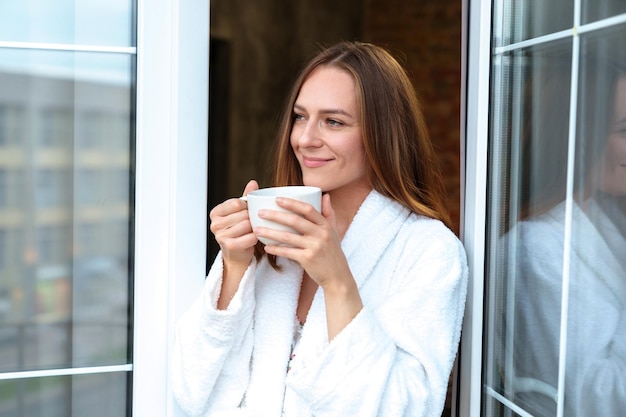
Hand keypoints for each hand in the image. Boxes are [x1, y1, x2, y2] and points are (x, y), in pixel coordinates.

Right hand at [210, 180, 258, 273]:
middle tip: (253, 223)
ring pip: (247, 224)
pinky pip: (250, 237)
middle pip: (242, 214)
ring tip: (253, 230)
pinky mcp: (230, 246)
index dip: (247, 206)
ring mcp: (221, 236)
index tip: (248, 211)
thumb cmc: (239, 231)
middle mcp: (215, 224)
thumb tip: (253, 183)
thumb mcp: (240, 212)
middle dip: (252, 218)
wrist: (236, 254)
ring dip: (254, 227)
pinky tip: (254, 238)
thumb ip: (246, 197)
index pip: (236, 202)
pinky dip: (255, 237)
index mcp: (216, 213)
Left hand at [255, 193, 362, 337]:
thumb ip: (328, 213)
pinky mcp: (308, 259)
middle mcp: (321, 234)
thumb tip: (325, 195)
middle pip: (295, 221)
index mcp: (325, 225)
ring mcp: (314, 247)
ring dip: (270, 233)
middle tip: (260, 213)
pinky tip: (266, 247)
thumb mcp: (334, 232)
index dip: (292, 203)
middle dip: (275, 215)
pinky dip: (276, 249)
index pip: (308, 209)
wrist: (338, 277)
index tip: (277, 199)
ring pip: (288, 237)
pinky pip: (288, 252)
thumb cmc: (333, 253)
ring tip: (257, 230)